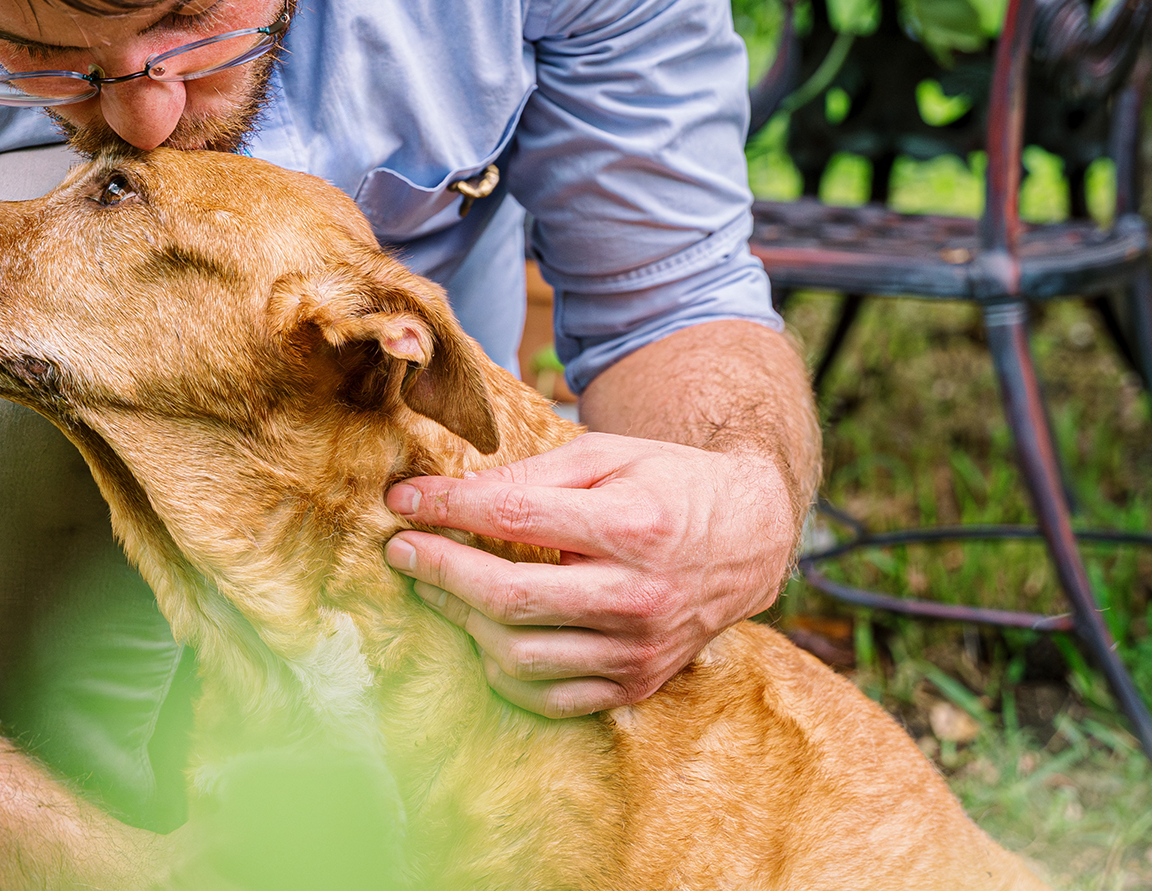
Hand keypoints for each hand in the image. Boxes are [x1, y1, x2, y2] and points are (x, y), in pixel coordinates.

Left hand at [382, 432, 794, 718]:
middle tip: (401, 549)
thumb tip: (451, 495)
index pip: (515, 517)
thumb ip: (532, 475)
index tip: (403, 501)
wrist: (750, 538)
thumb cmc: (668, 484)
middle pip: (509, 597)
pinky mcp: (637, 683)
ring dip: (461, 619)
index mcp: (631, 526)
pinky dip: (502, 669)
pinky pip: (549, 697)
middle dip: (440, 570)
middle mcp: (637, 595)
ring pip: (520, 654)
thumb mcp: (608, 454)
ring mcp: (637, 649)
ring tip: (432, 584)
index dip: (448, 509)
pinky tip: (481, 633)